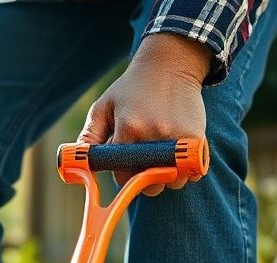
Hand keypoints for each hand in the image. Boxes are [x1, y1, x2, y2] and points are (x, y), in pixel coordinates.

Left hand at [78, 33, 211, 195]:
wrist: (170, 63)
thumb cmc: (131, 89)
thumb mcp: (104, 106)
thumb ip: (90, 137)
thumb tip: (79, 165)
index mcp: (129, 127)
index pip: (122, 173)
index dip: (121, 173)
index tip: (123, 164)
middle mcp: (154, 134)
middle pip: (148, 183)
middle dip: (143, 180)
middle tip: (142, 163)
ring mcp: (178, 137)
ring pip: (172, 181)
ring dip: (166, 178)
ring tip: (160, 160)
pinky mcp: (197, 137)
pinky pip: (192, 172)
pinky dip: (185, 172)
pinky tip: (177, 159)